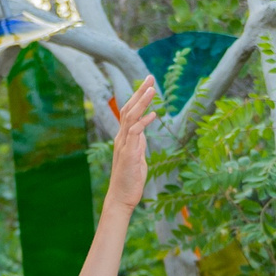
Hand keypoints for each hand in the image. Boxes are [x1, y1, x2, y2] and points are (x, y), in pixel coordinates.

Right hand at [103, 78, 157, 213]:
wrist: (121, 198)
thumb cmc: (130, 179)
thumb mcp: (137, 157)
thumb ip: (138, 143)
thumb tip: (143, 132)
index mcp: (124, 138)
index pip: (129, 112)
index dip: (138, 97)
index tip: (147, 84)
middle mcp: (122, 138)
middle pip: (129, 109)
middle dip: (140, 93)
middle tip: (150, 77)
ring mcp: (124, 145)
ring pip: (131, 118)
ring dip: (142, 103)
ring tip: (152, 89)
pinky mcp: (129, 154)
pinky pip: (135, 134)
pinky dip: (144, 123)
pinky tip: (154, 114)